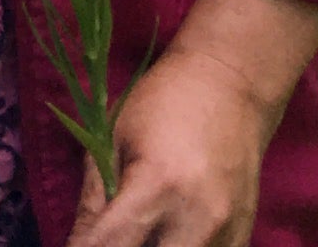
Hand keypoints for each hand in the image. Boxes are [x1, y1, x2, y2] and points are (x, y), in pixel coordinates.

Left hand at [63, 0, 317, 246]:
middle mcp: (197, 221)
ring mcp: (228, 235)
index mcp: (157, 186)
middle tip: (110, 235)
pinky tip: (166, 232)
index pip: (111, 245)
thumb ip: (94, 197)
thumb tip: (77, 242)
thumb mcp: (114, 136)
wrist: (231, 87)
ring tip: (140, 228)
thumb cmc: (162, 102)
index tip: (74, 245)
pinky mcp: (243, 239)